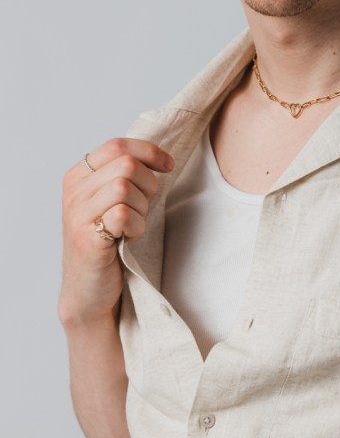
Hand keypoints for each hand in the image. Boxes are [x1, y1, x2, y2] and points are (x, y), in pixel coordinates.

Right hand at [59, 139, 173, 326]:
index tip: (168, 166)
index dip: (149, 152)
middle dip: (148, 184)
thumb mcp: (111, 202)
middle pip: (126, 164)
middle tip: (146, 207)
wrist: (89, 291)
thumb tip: (158, 155)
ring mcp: (77, 215)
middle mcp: (73, 193)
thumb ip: (123, 177)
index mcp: (78, 177)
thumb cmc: (108, 244)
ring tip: (134, 225)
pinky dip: (137, 226)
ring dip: (142, 208)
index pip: (117, 145)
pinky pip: (123, 214)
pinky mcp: (87, 238)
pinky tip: (130, 238)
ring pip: (124, 187)